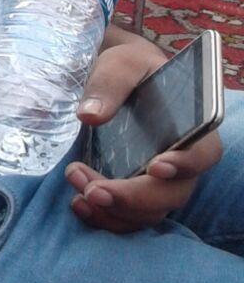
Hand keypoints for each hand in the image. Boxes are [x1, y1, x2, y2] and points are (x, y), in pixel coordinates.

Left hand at [65, 36, 222, 231]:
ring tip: (79, 194)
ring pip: (149, 211)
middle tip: (94, 191)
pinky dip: (106, 219)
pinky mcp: (137, 190)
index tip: (156, 166)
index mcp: (192, 126)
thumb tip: (89, 115)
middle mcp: (182, 161)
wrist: (119, 78)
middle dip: (133, 198)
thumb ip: (110, 84)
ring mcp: (160, 181)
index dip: (185, 164)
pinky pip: (130, 217)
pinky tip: (79, 206)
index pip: (203, 153)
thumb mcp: (121, 64)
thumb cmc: (130, 68)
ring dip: (114, 211)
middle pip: (171, 194)